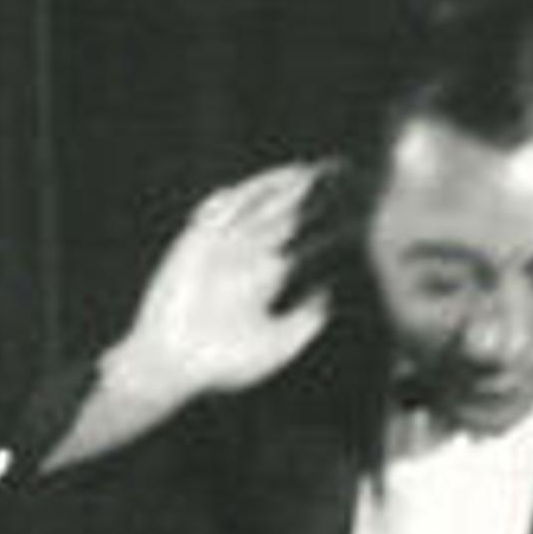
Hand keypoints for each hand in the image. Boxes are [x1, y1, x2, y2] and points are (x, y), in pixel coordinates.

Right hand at [91, 164, 342, 422]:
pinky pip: (212, 215)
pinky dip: (227, 202)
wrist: (173, 364)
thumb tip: (331, 292)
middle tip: (338, 169)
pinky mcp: (193, 244)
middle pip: (284, 212)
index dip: (328, 218)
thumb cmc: (226, 363)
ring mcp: (222, 246)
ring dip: (275, 187)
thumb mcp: (278, 345)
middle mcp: (248, 254)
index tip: (358, 202)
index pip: (305, 236)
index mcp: (270, 274)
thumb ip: (306, 321)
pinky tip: (248, 192)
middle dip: (310, 191)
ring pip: (253, 206)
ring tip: (302, 173)